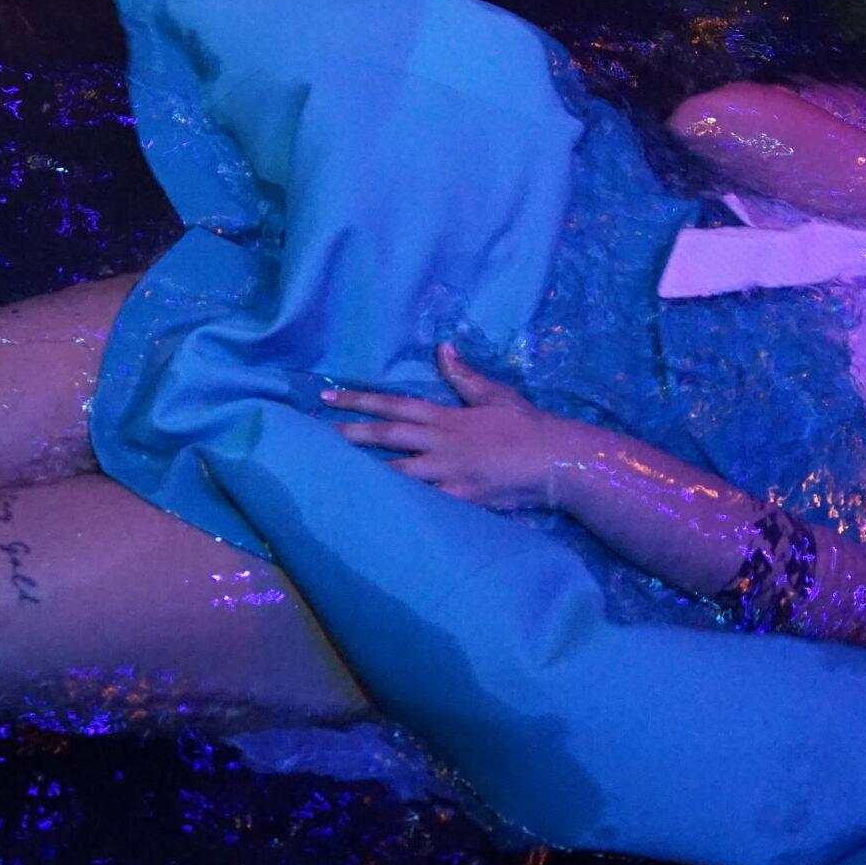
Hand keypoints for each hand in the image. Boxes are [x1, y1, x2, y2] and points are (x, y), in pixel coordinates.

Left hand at [320, 344, 589, 511]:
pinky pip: (422, 507)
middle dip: (346, 434)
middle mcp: (439, 443)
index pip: (393, 404)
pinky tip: (372, 515)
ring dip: (361, 474)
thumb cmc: (528, 427)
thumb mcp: (496, 396)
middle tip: (309, 434)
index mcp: (445, 417)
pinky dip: (397, 511)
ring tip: (329, 476)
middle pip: (384, 436)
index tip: (327, 396)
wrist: (556, 460)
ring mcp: (447, 474)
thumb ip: (464, 376)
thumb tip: (442, 349)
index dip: (358, 399)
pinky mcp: (459, 501)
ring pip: (395, 474)